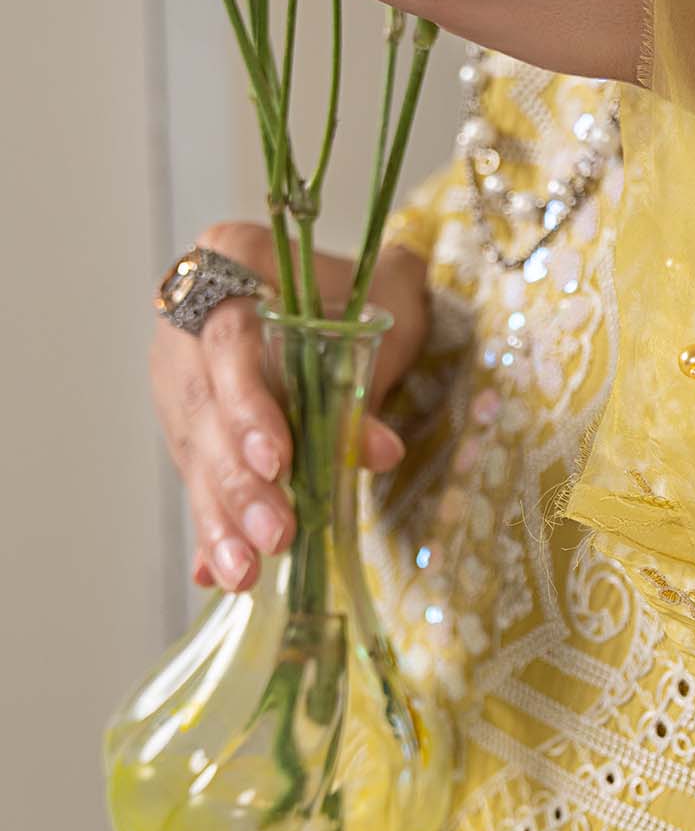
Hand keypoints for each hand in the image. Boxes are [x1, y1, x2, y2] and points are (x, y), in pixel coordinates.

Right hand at [150, 222, 429, 592]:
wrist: (338, 286)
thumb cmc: (363, 291)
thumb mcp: (382, 317)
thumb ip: (372, 378)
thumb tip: (378, 454)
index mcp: (232, 258)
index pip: (230, 337)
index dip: (249, 403)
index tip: (278, 459)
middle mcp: (187, 312)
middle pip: (204, 402)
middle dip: (241, 477)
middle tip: (276, 532)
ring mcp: (176, 365)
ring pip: (192, 446)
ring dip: (221, 515)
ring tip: (246, 570)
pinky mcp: (181, 416)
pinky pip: (193, 471)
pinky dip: (212, 524)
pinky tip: (219, 573)